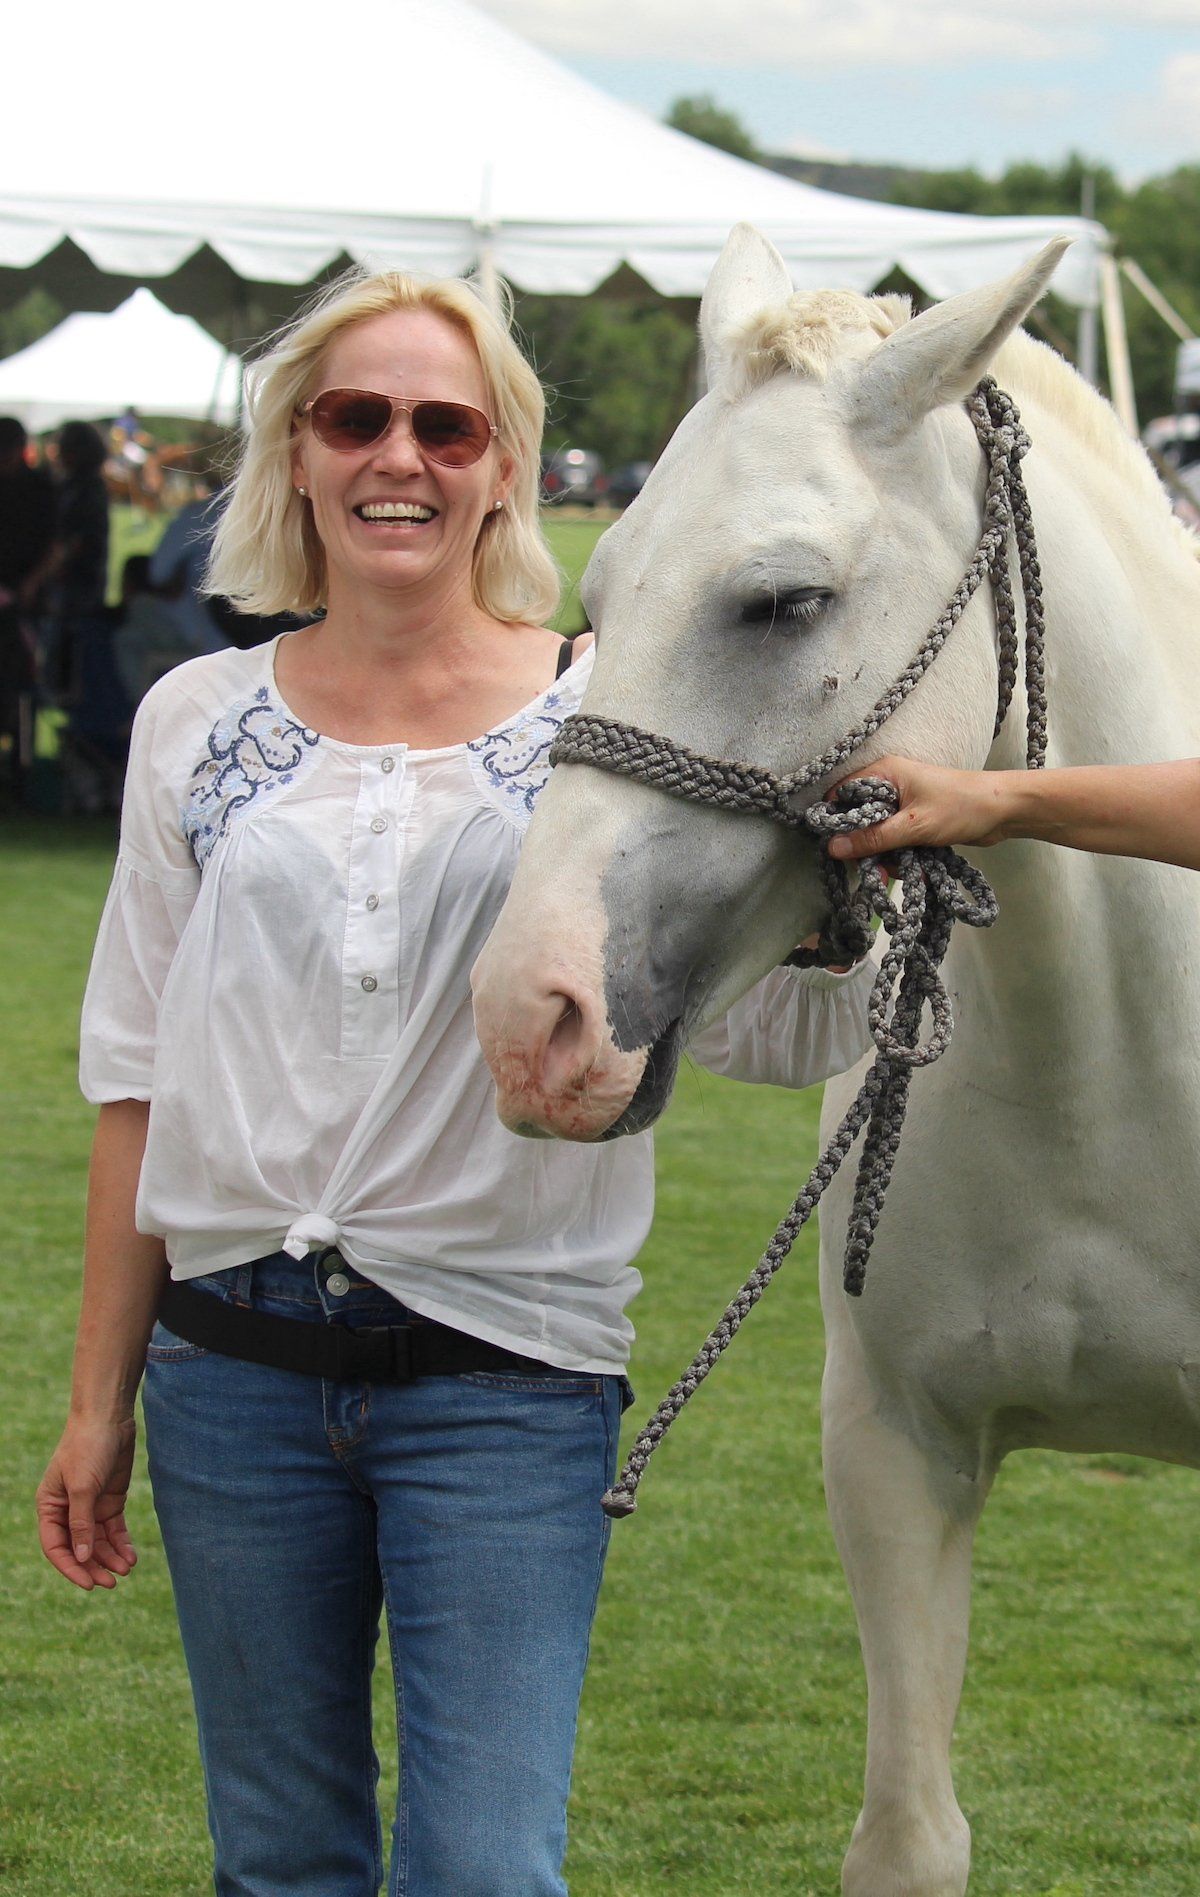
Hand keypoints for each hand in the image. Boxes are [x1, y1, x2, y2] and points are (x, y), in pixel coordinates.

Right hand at [37, 1417, 137, 1590]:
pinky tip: (130, 1557)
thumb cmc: (87, 1447)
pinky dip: (121, 1544)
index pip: (56, 1547)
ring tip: (126, 1570)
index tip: (89, 1584)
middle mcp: (68, 1510)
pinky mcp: (110, 1500)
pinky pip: (114, 1530)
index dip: (71, 1568)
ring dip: (110, 1558)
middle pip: (79, 1548)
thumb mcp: (83, 1486)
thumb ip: (81, 1522)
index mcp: (50, 1506)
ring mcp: (90, 1506)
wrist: (109, 1417)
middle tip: (111, 1583)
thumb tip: (81, 1558)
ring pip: (98, 1542)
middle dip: (94, 1567)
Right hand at [825, 755, 1011, 861]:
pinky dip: (903, 857)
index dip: (836, 820)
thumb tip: (832, 848)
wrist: (1004, 811)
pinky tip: (919, 869)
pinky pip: (896, 841)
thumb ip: (873, 839)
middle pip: (859, 819)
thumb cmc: (960, 807)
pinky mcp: (915, 820)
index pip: (843, 794)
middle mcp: (890, 785)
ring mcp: (903, 803)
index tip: (837, 848)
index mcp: (885, 773)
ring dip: (888, 857)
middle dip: (868, 848)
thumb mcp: (913, 826)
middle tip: (877, 871)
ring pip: (878, 835)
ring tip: (908, 870)